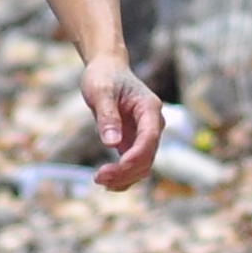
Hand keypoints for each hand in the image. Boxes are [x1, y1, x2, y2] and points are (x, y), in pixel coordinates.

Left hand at [81, 55, 164, 191]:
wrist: (107, 69)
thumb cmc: (104, 77)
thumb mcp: (101, 91)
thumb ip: (107, 116)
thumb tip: (111, 143)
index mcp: (149, 109)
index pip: (149, 138)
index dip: (136, 156)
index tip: (117, 167)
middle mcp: (152, 124)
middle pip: (147, 157)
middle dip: (126, 171)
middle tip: (98, 178)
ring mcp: (145, 135)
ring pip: (142, 165)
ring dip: (124, 177)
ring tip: (99, 180)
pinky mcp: (134, 141)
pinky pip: (133, 165)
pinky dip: (122, 176)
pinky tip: (106, 182)